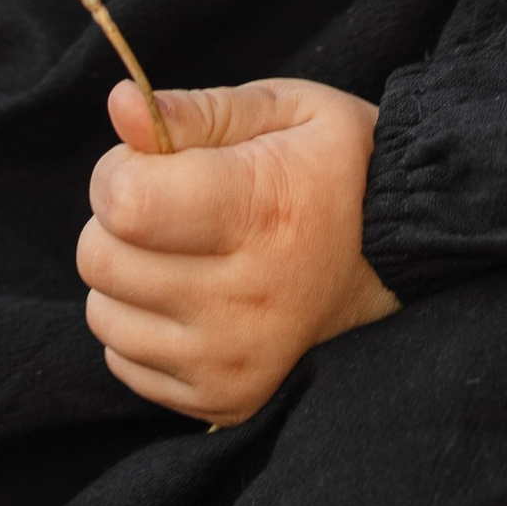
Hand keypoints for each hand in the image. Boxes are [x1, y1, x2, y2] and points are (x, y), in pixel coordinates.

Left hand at [77, 79, 399, 423]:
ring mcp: (233, 360)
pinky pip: (125, 362)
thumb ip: (198, 111)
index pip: (126, 203)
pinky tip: (193, 300)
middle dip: (117, 222)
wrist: (405, 259)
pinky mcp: (225, 400)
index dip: (119, 170)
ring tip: (187, 254)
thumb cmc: (336, 171)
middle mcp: (245, 299)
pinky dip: (143, 327)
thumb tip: (120, 105)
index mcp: (260, 214)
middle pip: (101, 259)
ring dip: (127, 277)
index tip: (153, 162)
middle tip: (172, 207)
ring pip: (104, 314)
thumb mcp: (286, 112)